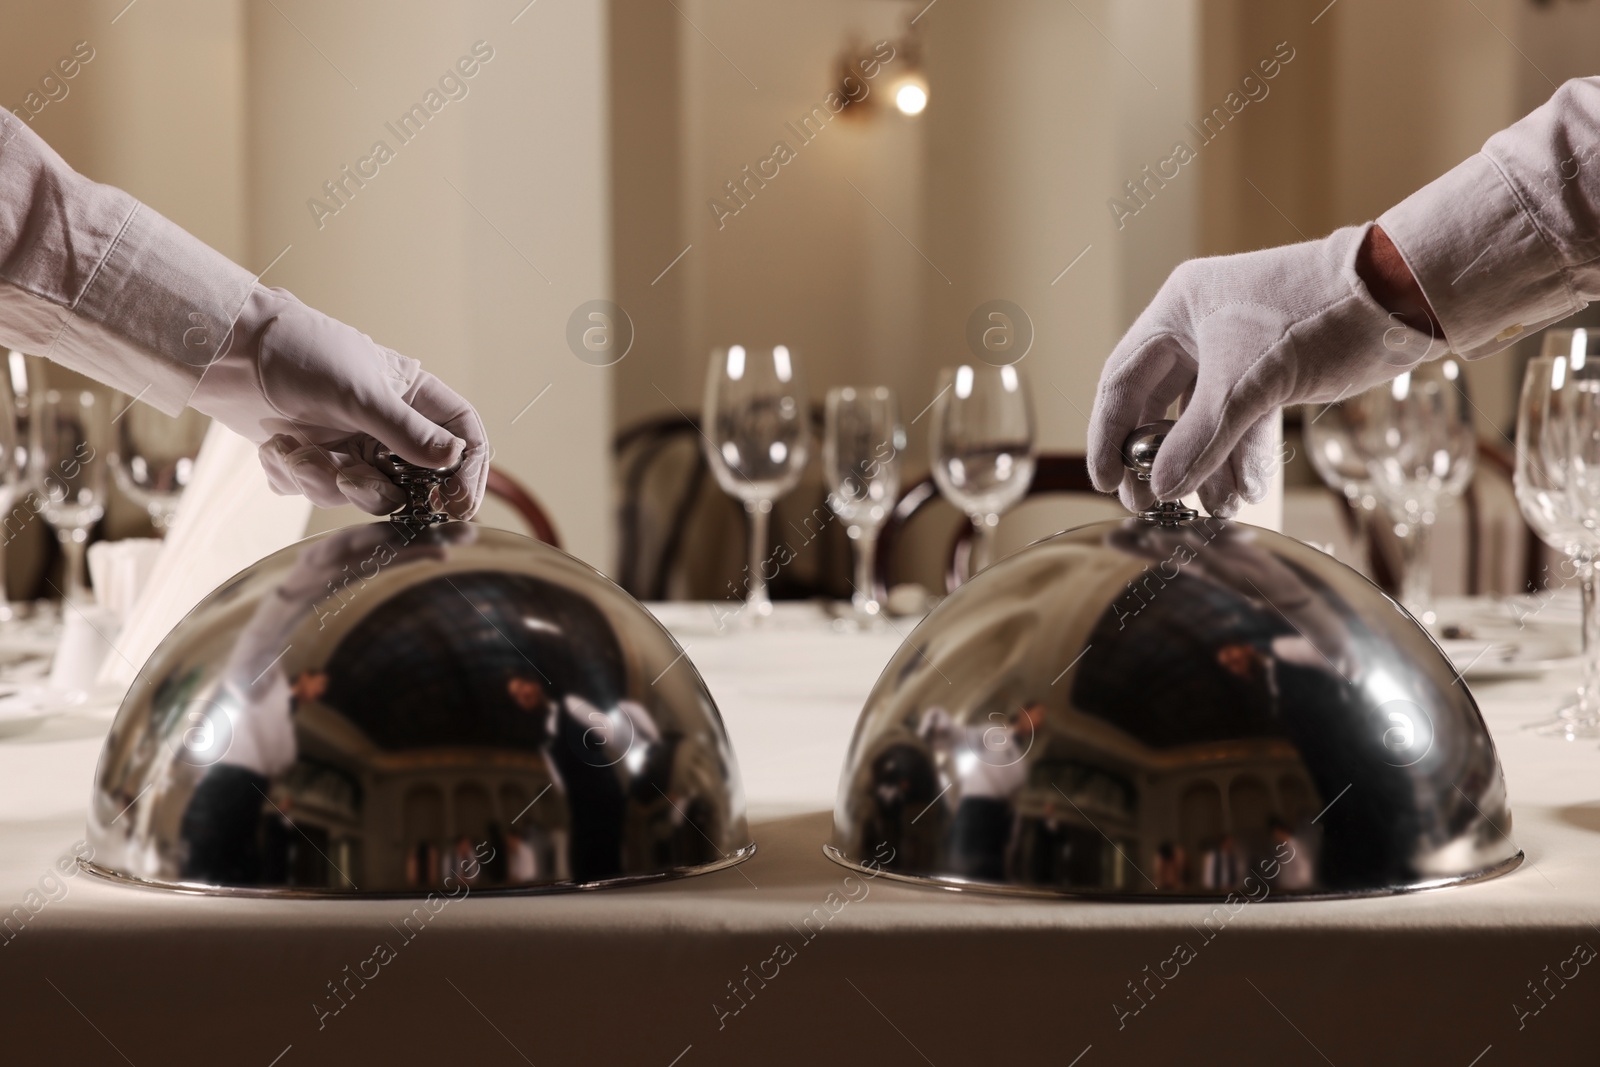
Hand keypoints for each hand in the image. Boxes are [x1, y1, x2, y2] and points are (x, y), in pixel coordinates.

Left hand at [189, 285, 488, 517]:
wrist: (229, 350)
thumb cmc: (300, 352)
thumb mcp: (361, 392)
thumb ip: (408, 431)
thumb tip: (453, 460)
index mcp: (412, 398)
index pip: (463, 438)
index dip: (468, 473)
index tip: (457, 504)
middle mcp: (387, 427)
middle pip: (414, 482)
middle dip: (378, 488)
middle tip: (351, 479)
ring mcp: (351, 446)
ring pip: (363, 494)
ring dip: (325, 480)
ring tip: (298, 450)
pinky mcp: (313, 461)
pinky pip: (318, 492)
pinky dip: (295, 475)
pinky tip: (277, 444)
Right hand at [1088, 224, 1437, 515]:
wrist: (1405, 298)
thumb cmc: (1322, 315)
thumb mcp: (1249, 383)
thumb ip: (1200, 440)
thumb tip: (1162, 489)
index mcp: (1179, 308)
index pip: (1122, 379)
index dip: (1109, 433)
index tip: (1107, 481)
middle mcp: (1201, 326)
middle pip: (1160, 405)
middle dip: (1160, 458)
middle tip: (1152, 504)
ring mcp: (1238, 348)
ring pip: (1204, 418)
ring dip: (1206, 465)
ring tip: (1212, 509)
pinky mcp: (1274, 369)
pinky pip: (1241, 420)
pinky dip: (1240, 456)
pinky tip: (1243, 491)